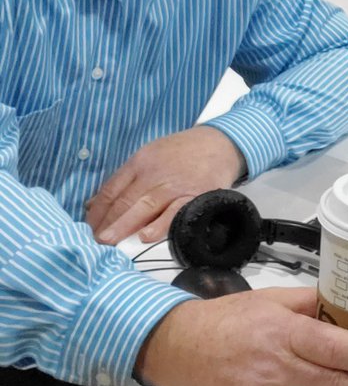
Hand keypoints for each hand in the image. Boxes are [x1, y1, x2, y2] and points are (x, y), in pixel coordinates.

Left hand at [86, 125, 244, 245]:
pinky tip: (147, 236)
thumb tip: (93, 204)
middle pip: (125, 200)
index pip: (112, 190)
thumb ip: (125, 180)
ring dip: (125, 226)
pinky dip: (161, 225)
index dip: (97, 211)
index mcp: (141, 162)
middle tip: (93, 242)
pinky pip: (175, 212)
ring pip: (145, 207)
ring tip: (109, 242)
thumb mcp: (150, 155)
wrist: (221, 143)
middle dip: (107, 223)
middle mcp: (155, 172)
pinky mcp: (195, 195)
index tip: (88, 228)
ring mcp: (175, 184)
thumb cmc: (183, 152)